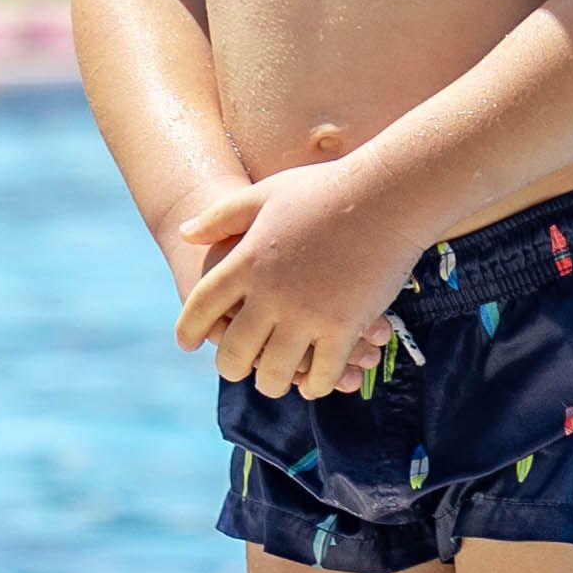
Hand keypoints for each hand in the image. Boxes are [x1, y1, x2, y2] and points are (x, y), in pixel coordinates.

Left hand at [172, 153, 423, 401]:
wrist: (388, 196)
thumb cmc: (328, 189)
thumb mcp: (266, 194)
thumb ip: (222, 216)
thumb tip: (184, 234)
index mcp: (245, 261)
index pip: (201, 307)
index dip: (189, 329)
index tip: (186, 344)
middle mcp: (269, 294)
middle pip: (234, 350)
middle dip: (232, 367)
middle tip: (237, 370)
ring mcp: (307, 314)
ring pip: (275, 372)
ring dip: (272, 383)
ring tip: (276, 383)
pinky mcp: (343, 327)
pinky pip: (321, 372)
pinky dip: (315, 383)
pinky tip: (315, 383)